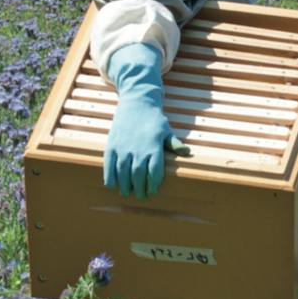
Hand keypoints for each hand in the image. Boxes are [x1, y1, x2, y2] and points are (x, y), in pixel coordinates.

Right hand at [103, 44, 173, 199]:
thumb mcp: (167, 131)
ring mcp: (123, 147)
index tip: (153, 191)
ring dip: (124, 186)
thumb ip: (174, 144)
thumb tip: (188, 152)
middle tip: (141, 196)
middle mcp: (138, 149)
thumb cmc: (154, 119)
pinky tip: (112, 185)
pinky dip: (109, 176)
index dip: (153, 184)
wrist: (136, 102)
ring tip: (127, 193)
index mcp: (154, 147)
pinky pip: (109, 164)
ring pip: (123, 172)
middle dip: (139, 188)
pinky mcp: (112, 145)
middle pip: (138, 175)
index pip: (154, 172)